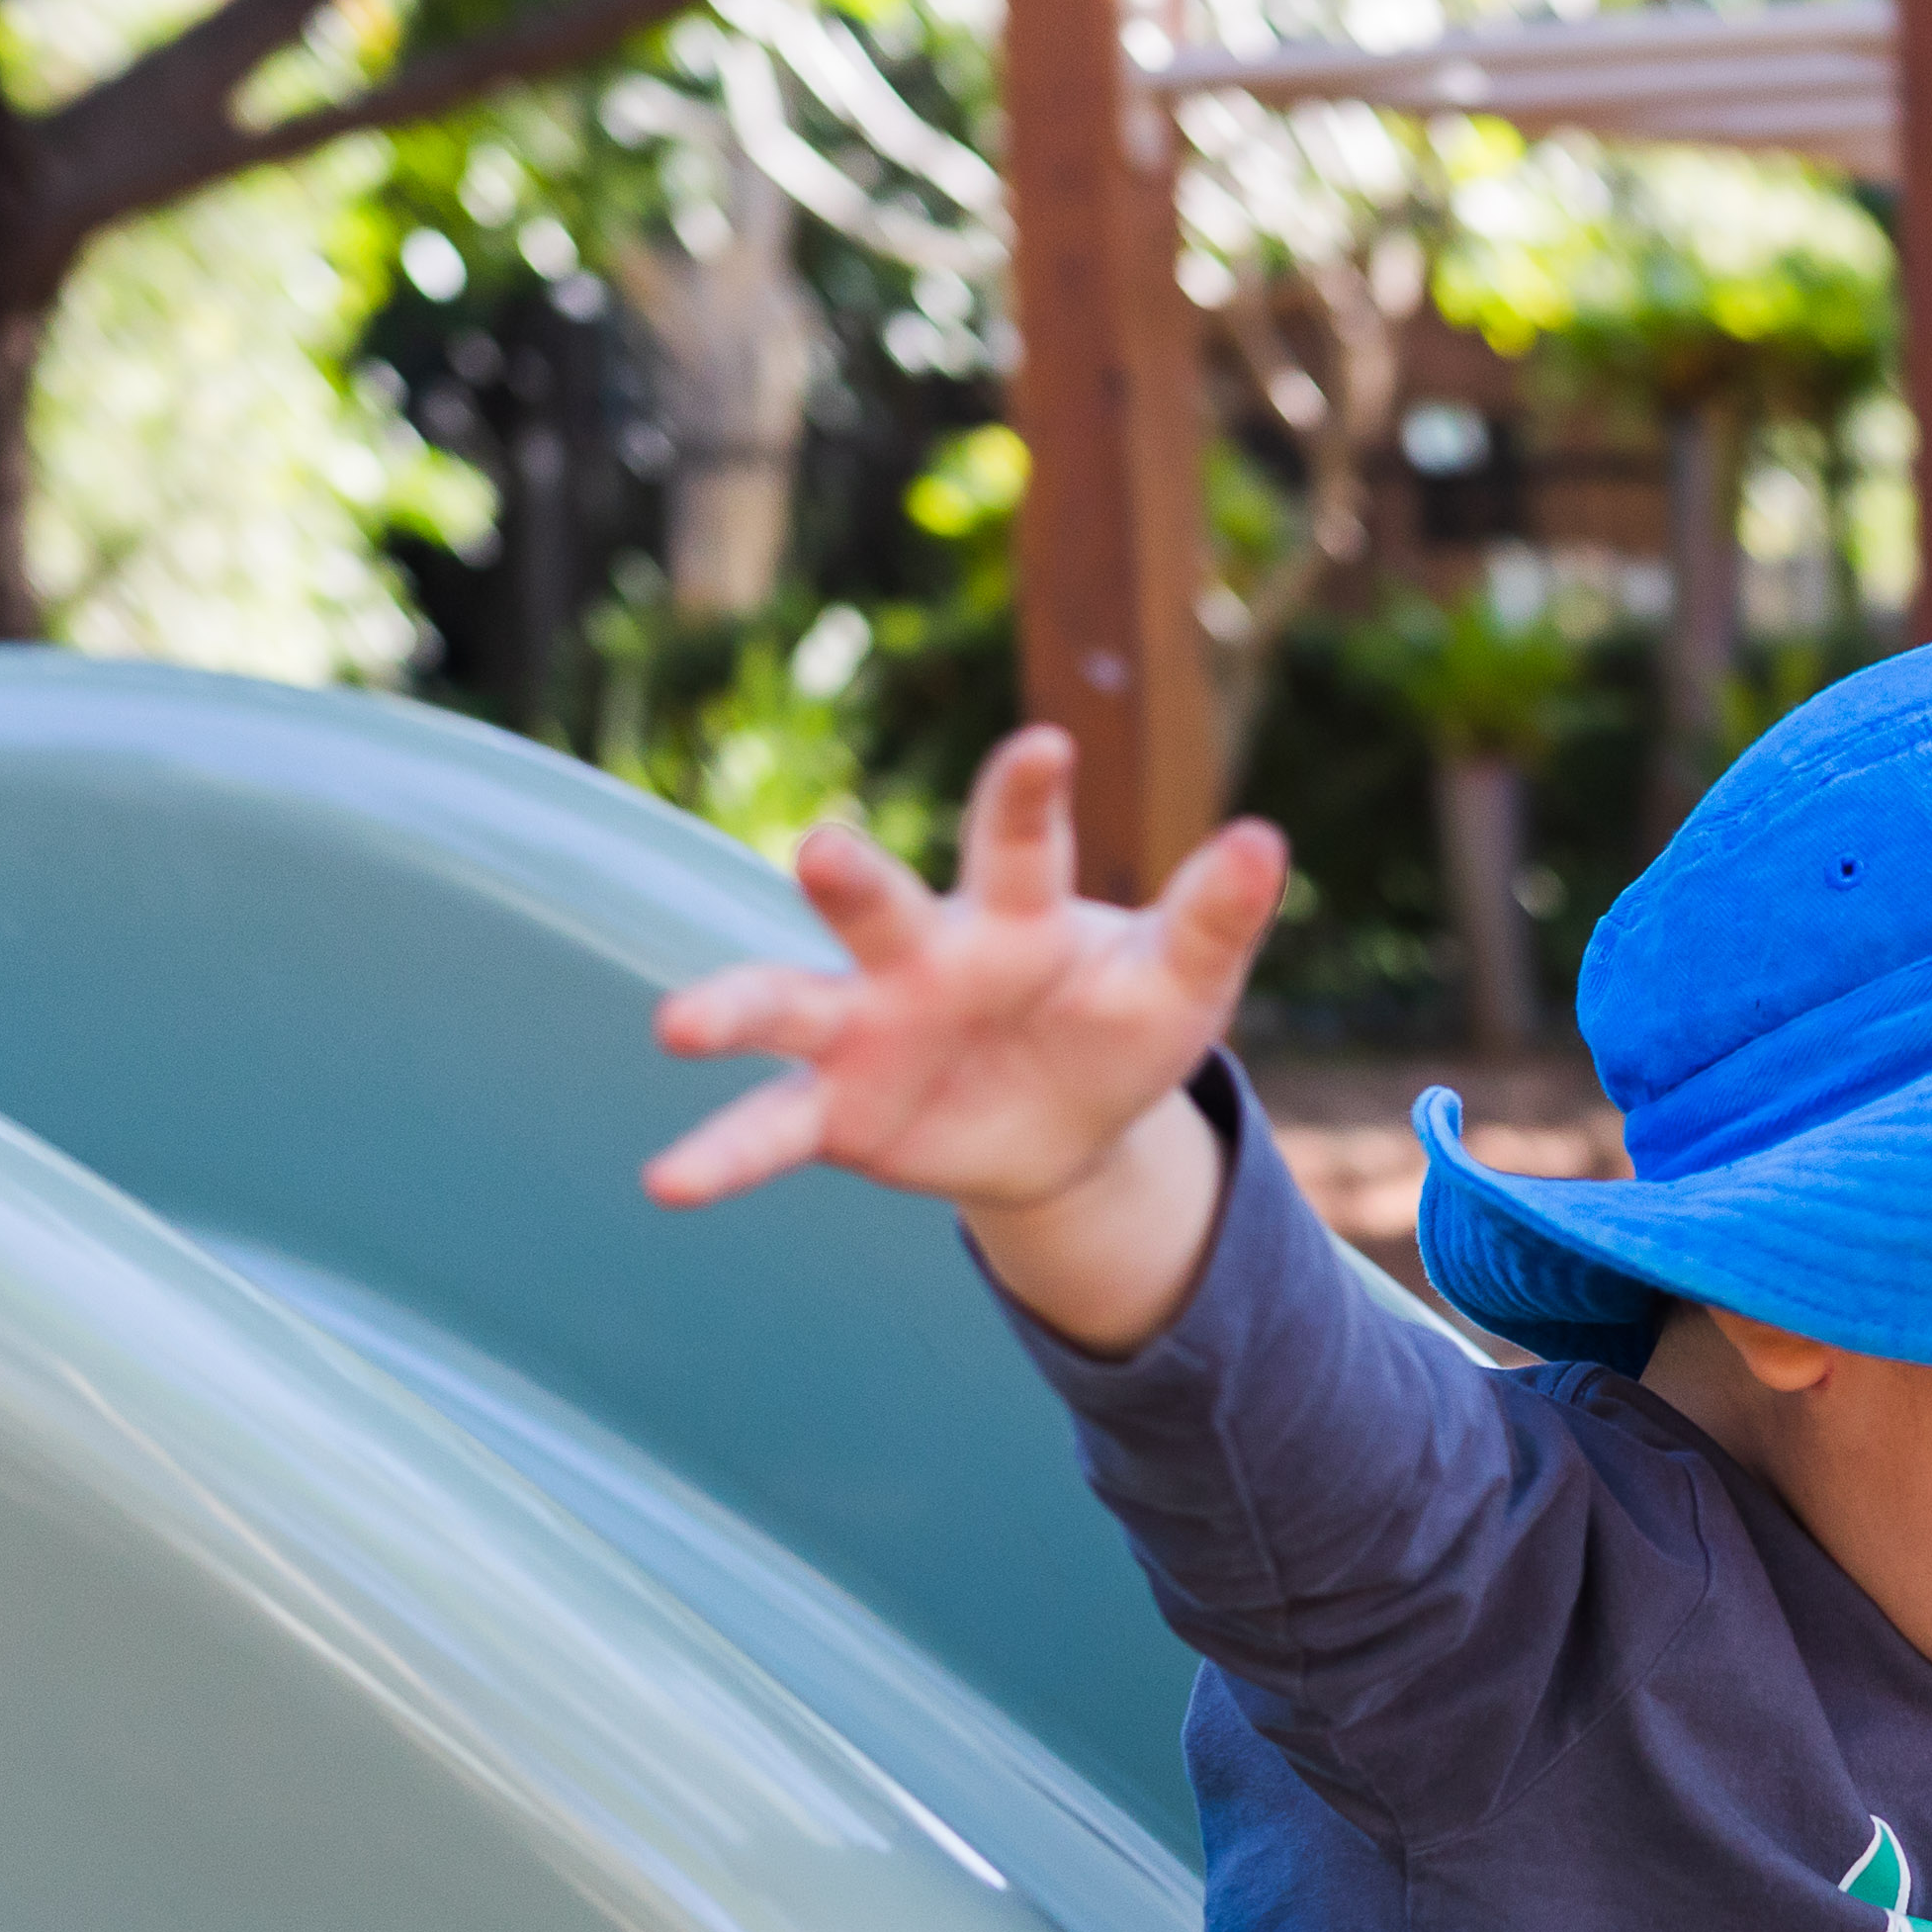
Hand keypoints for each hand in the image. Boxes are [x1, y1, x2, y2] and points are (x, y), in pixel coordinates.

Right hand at [647, 725, 1288, 1253]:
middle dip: (850, 882)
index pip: (1020, 843)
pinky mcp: (835, 1110)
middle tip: (821, 852)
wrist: (1071, 1124)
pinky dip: (719, 1155)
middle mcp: (920, 954)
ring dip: (731, 1010)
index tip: (1047, 748)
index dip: (1028, 796)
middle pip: (878, 907)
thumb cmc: (1120, 1022)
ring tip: (676, 1026)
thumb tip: (1267, 838)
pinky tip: (665, 1183)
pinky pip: (769, 1130)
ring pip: (787, 1005)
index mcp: (1014, 910)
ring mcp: (862, 1028)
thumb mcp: (1182, 981)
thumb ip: (1213, 916)